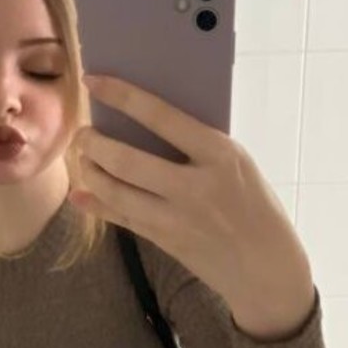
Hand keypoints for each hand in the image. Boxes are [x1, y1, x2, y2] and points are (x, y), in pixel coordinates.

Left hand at [69, 74, 316, 340]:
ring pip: (116, 191)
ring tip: (84, 159)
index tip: (93, 81)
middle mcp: (196, 186)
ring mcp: (177, 217)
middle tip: (83, 133)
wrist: (266, 267)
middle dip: (94, 143)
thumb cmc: (255, 205)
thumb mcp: (237, 165)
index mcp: (220, 155)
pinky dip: (96, 204)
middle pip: (126, 159)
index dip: (122, 96)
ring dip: (91, 172)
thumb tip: (144, 121)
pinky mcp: (166, 241)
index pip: (161, 116)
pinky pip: (121, 218)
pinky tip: (81, 194)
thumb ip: (197, 145)